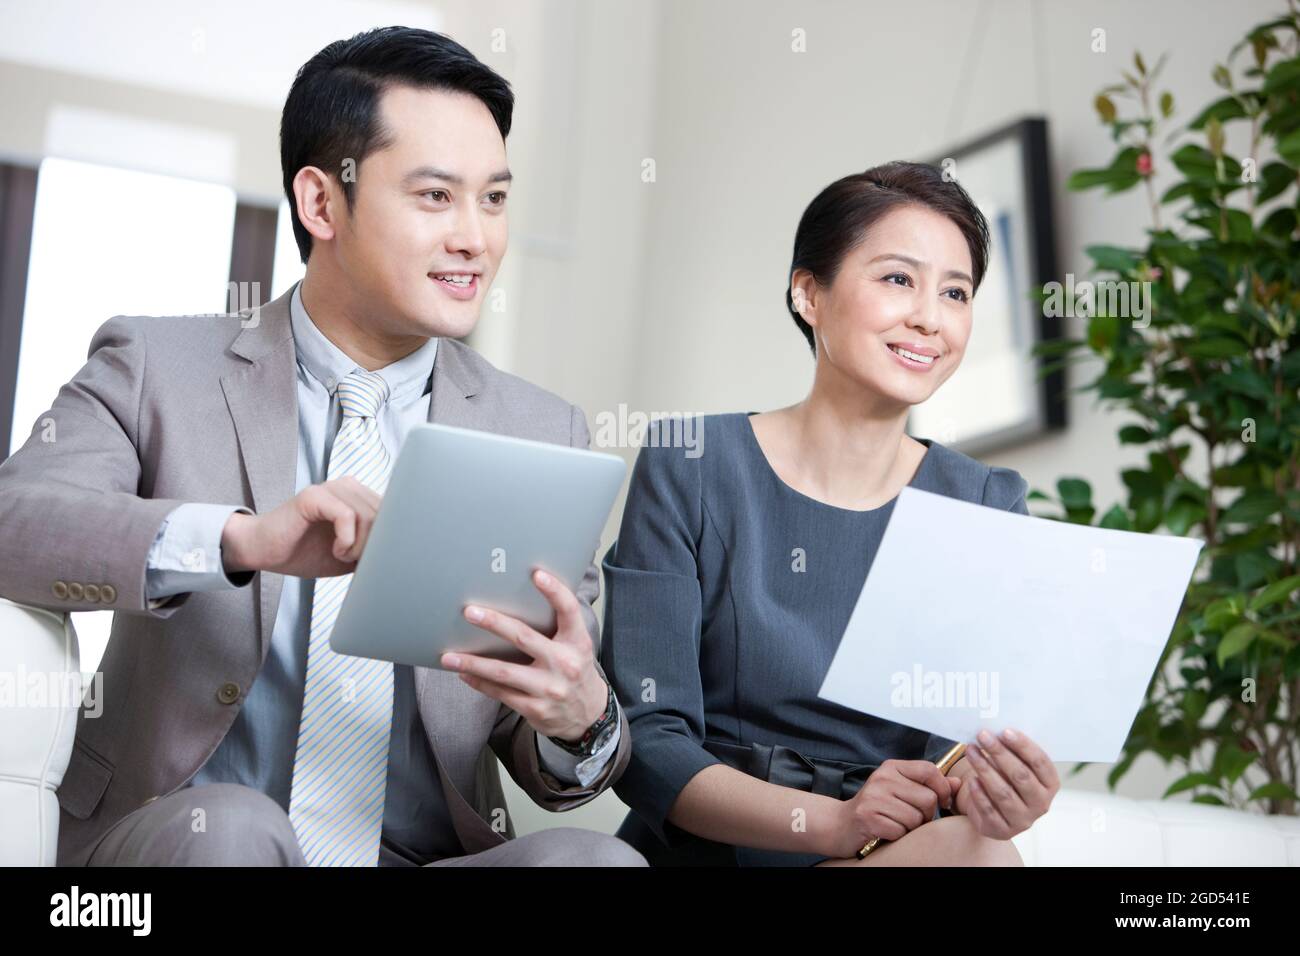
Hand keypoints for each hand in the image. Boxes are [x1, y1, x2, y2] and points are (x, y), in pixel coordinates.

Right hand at [220, 476, 381, 577]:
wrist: (265, 551)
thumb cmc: (307, 552)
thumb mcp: (351, 555)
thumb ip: (375, 549)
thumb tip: (404, 554)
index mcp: (361, 497)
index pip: (397, 511)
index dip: (394, 537)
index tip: (383, 558)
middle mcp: (350, 487)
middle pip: (385, 514)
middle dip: (375, 545)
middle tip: (355, 559)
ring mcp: (332, 488)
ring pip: (368, 516)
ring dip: (359, 545)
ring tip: (342, 554)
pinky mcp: (314, 496)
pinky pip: (347, 516)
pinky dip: (347, 540)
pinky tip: (337, 550)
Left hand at [440, 569, 607, 741]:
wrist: (589, 714)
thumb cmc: (575, 670)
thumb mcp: (576, 646)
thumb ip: (557, 626)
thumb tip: (520, 599)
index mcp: (577, 641)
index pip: (568, 610)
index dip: (555, 591)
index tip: (536, 574)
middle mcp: (565, 663)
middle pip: (524, 637)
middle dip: (494, 623)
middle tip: (469, 612)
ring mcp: (549, 688)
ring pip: (503, 671)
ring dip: (473, 662)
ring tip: (448, 656)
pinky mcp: (535, 708)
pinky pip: (500, 692)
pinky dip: (479, 681)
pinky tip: (463, 673)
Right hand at [832, 758, 958, 857]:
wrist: (841, 823)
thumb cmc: (876, 806)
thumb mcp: (900, 789)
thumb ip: (929, 785)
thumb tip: (959, 783)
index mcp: (891, 768)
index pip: (929, 770)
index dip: (942, 788)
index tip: (942, 801)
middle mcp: (882, 778)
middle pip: (927, 798)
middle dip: (926, 814)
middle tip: (912, 818)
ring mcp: (874, 798)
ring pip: (916, 817)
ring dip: (911, 827)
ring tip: (897, 824)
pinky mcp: (869, 817)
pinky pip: (901, 831)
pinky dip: (898, 836)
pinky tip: (887, 831)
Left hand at [956, 728, 1058, 839]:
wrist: (995, 812)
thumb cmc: (1007, 780)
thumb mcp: (1015, 767)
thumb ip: (1012, 752)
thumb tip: (996, 731)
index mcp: (1050, 785)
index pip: (1040, 763)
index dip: (1024, 746)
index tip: (1004, 731)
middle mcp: (1041, 804)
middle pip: (1021, 776)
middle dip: (1000, 753)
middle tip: (983, 736)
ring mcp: (1023, 820)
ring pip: (1003, 792)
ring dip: (985, 768)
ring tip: (971, 751)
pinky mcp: (1003, 830)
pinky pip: (989, 810)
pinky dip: (979, 793)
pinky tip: (970, 779)